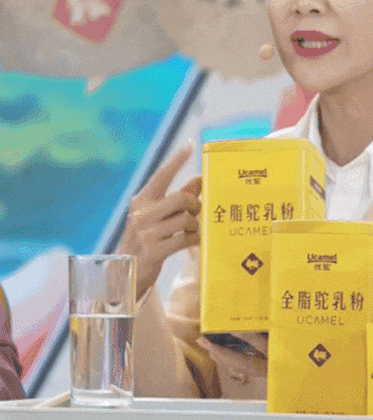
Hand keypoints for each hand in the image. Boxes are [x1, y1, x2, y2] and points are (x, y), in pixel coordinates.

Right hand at [119, 145, 200, 299]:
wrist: (126, 273)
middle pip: (181, 199)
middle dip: (195, 205)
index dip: (177, 160)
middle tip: (197, 212)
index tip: (190, 145)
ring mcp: (146, 233)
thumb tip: (199, 179)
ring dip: (195, 226)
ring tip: (192, 230)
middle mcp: (141, 214)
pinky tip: (194, 241)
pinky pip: (185, 240)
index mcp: (141, 201)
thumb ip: (177, 198)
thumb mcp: (157, 217)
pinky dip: (194, 239)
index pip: (161, 175)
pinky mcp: (154, 251)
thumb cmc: (147, 240)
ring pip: (185, 220)